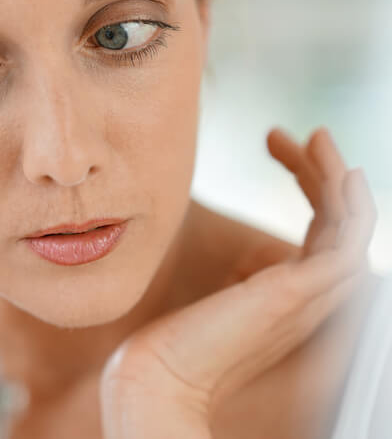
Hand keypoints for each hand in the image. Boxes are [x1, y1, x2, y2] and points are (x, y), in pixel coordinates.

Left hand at [100, 126, 377, 437]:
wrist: (157, 377)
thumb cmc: (171, 343)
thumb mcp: (211, 296)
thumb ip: (236, 278)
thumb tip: (240, 260)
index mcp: (289, 296)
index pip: (318, 229)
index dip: (306, 180)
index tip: (274, 142)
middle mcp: (307, 298)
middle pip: (338, 222)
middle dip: (319, 169)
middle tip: (287, 133)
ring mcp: (307, 297)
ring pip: (350, 226)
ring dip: (337, 175)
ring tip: (315, 135)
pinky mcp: (297, 294)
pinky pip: (347, 243)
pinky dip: (351, 204)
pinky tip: (338, 169)